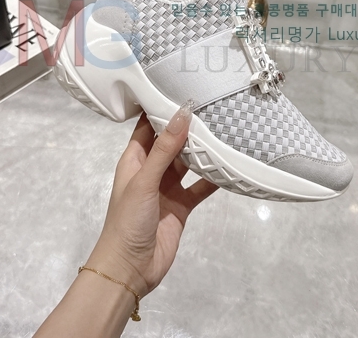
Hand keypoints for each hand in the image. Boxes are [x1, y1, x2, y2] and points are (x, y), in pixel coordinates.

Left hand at [86, 102, 218, 296]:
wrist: (130, 269)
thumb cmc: (128, 220)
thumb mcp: (144, 180)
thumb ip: (164, 149)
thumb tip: (182, 114)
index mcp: (135, 160)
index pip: (148, 127)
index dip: (161, 109)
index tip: (181, 89)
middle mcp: (152, 170)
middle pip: (171, 142)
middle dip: (188, 127)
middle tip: (212, 106)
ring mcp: (168, 187)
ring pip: (188, 162)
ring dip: (202, 150)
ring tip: (224, 129)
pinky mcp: (182, 205)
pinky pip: (200, 186)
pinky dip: (212, 178)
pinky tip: (229, 165)